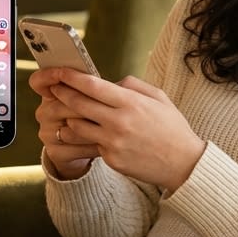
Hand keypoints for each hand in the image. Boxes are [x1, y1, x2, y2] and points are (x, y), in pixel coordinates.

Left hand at [35, 67, 205, 189]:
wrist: (184, 164)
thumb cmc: (172, 128)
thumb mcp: (159, 97)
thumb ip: (132, 85)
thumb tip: (110, 82)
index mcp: (131, 103)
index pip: (93, 86)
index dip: (72, 77)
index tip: (60, 72)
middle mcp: (119, 122)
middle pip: (79, 104)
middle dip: (62, 94)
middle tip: (54, 88)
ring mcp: (113, 143)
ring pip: (77, 127)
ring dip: (70, 118)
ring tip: (68, 112)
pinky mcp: (111, 160)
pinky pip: (90, 145)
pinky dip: (87, 137)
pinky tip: (87, 133)